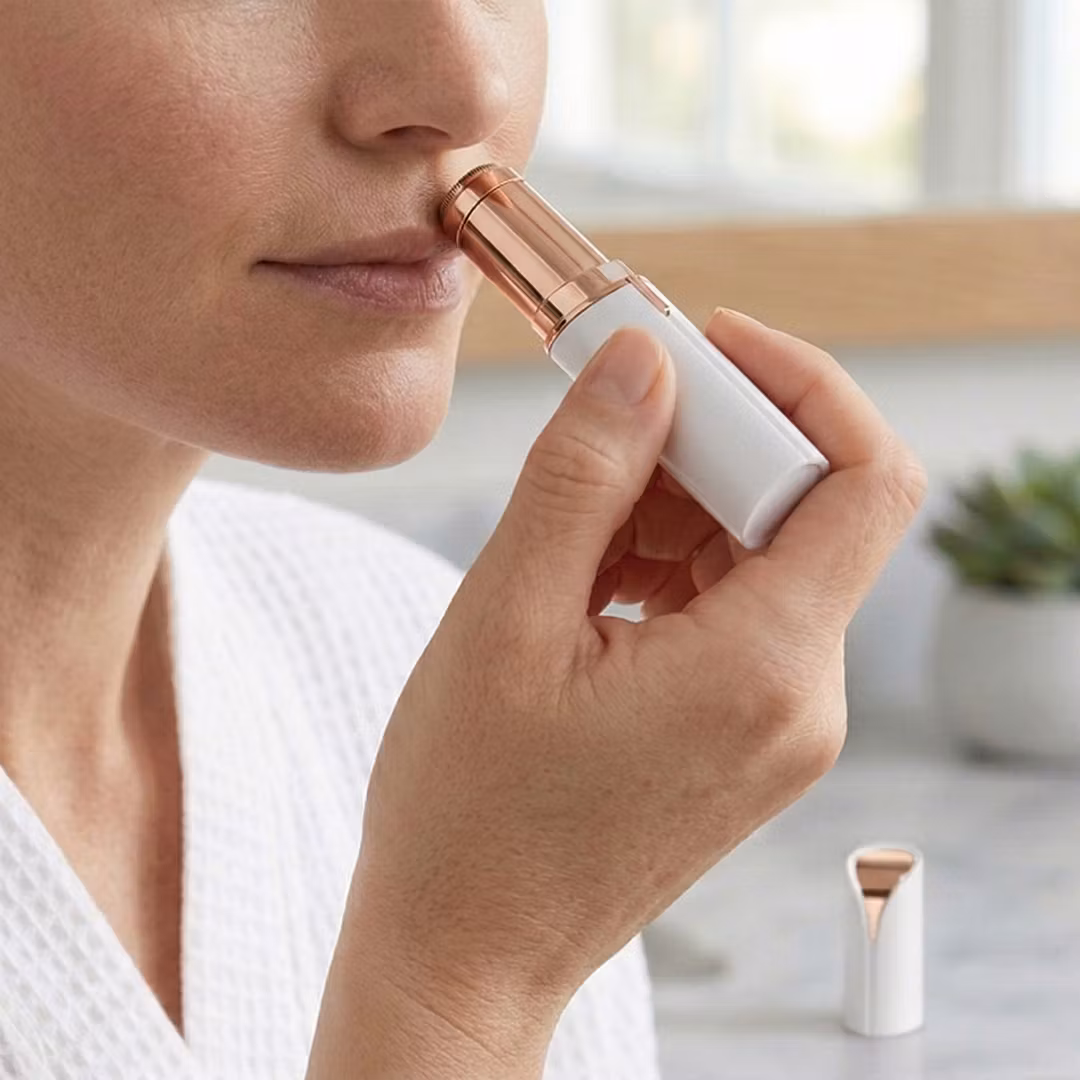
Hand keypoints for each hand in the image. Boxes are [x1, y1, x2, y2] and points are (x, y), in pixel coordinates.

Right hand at [310, 310, 926, 1076]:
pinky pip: (735, 604)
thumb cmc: (468, 813)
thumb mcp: (506, 619)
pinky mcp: (743, 730)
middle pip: (807, 505)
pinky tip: (587, 569)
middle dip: (709, 438)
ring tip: (573, 516)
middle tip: (603, 409)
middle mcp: (800, 698)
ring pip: (764, 550)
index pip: (864, 477)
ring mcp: (777, 721)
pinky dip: (671, 558)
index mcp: (762, 669)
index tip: (699, 348)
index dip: (798, 384)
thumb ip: (582, 473)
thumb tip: (640, 363)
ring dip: (678, 500)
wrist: (465, 947)